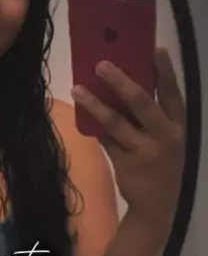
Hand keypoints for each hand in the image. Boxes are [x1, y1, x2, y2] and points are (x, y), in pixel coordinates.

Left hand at [71, 48, 184, 230]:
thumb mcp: (166, 141)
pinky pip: (105, 139)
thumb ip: (151, 119)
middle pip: (141, 103)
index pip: (173, 94)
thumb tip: (123, 86)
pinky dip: (94, 125)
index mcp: (177, 128)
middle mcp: (164, 137)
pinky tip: (82, 113)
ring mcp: (143, 151)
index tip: (156, 49)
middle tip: (101, 64)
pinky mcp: (124, 163)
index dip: (166, 72)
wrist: (156, 206)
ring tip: (78, 88)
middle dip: (120, 81)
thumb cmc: (161, 165)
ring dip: (95, 103)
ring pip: (115, 122)